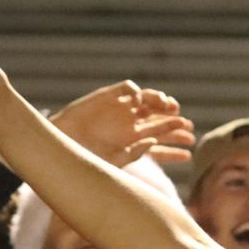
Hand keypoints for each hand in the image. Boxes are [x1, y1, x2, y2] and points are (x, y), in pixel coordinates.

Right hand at [49, 81, 194, 166]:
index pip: (160, 138)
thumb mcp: (112, 159)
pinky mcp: (106, 97)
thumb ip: (134, 151)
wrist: (57, 144)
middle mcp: (129, 123)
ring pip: (147, 102)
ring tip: (172, 106)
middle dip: (173, 123)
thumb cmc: (83, 157)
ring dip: (160, 102)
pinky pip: (126, 89)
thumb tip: (154, 142)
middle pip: (158, 119)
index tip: (190, 143)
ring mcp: (119, 109)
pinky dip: (135, 90)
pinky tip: (143, 98)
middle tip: (187, 126)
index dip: (175, 140)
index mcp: (132, 139)